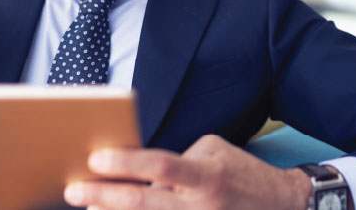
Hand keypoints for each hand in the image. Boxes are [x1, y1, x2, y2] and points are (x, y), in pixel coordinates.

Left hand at [63, 134, 311, 209]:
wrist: (282, 206)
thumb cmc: (243, 172)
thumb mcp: (215, 151)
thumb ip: (178, 160)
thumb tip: (143, 175)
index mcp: (207, 176)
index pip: (161, 166)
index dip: (126, 164)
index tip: (96, 159)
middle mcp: (201, 206)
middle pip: (144, 203)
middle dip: (104, 197)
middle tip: (73, 191)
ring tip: (88, 209)